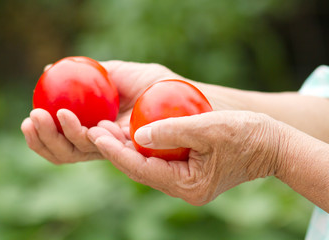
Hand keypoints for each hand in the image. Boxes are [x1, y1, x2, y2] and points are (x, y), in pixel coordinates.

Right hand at [21, 61, 185, 163]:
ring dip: (57, 139)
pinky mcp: (127, 153)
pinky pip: (99, 150)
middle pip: (64, 151)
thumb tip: (49, 69)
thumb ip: (87, 73)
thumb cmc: (152, 82)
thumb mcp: (116, 73)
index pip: (61, 137)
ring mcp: (113, 150)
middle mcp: (101, 142)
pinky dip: (82, 137)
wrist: (179, 93)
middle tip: (32, 119)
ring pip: (76, 154)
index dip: (42, 133)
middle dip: (43, 139)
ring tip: (48, 116)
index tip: (30, 115)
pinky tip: (72, 120)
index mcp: (94, 127)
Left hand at [89, 111, 281, 204]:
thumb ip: (172, 131)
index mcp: (187, 184)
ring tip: (101, 129)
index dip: (116, 152)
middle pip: (139, 170)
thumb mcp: (208, 127)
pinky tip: (127, 132)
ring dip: (124, 148)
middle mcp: (182, 189)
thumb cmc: (245, 134)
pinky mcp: (186, 172)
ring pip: (145, 166)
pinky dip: (141, 147)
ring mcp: (184, 182)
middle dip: (114, 150)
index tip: (95, 134)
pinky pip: (157, 161)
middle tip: (91, 129)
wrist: (270, 145)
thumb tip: (136, 135)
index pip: (142, 169)